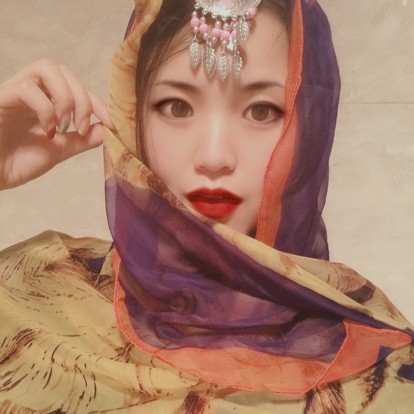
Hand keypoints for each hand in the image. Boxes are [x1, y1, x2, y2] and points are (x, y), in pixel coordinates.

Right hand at [0, 59, 113, 189]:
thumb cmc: (16, 162)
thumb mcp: (58, 150)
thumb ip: (81, 140)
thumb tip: (106, 130)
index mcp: (45, 101)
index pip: (76, 87)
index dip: (97, 102)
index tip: (111, 123)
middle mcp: (32, 92)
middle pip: (64, 71)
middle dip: (83, 99)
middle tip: (80, 127)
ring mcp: (16, 92)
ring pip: (47, 68)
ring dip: (65, 98)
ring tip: (64, 126)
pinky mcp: (1, 98)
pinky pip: (27, 88)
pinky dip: (46, 109)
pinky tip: (48, 130)